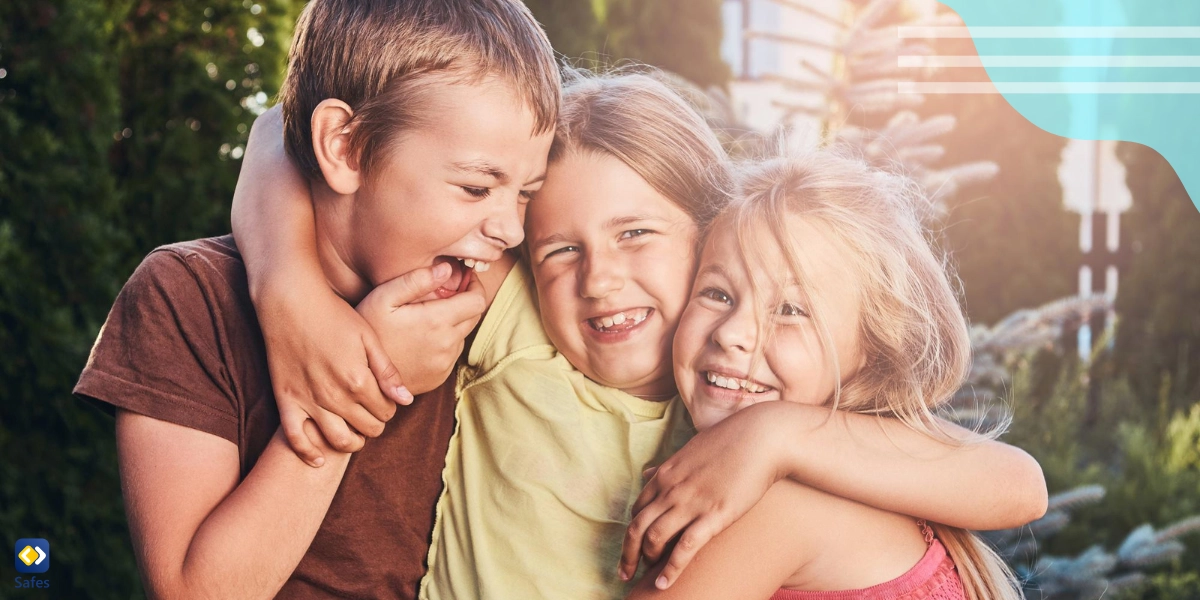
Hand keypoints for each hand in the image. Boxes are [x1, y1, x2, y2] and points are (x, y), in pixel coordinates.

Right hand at [257, 270, 436, 465]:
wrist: (290, 301)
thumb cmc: (333, 314)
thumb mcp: (368, 337)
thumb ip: (387, 371)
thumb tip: (406, 400)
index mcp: (358, 380)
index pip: (385, 410)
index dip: (390, 407)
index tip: (386, 398)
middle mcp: (334, 396)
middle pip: (366, 427)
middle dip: (375, 424)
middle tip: (374, 413)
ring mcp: (308, 400)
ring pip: (337, 439)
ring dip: (351, 442)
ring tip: (356, 434)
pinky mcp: (286, 400)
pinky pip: (295, 437)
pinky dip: (308, 453)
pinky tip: (319, 459)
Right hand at [356, 263, 486, 396]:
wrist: (360, 374)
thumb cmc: (368, 330)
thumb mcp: (384, 297)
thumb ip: (416, 280)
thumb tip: (447, 269)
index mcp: (437, 321)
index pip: (478, 301)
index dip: (475, 286)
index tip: (464, 279)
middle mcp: (447, 344)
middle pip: (474, 317)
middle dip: (465, 302)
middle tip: (444, 294)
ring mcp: (444, 363)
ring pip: (462, 335)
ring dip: (452, 324)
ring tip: (425, 318)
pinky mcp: (440, 377)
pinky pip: (451, 354)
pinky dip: (443, 343)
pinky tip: (420, 339)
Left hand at [619, 402, 788, 588]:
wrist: (761, 437)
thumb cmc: (730, 442)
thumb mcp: (690, 450)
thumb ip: (667, 466)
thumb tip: (647, 472)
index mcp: (665, 474)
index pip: (637, 509)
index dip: (632, 533)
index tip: (633, 549)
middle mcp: (671, 489)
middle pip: (636, 527)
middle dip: (628, 554)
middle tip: (625, 573)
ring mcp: (691, 503)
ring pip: (654, 537)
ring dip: (647, 561)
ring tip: (648, 578)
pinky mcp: (714, 515)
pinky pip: (685, 547)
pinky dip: (670, 569)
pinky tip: (664, 584)